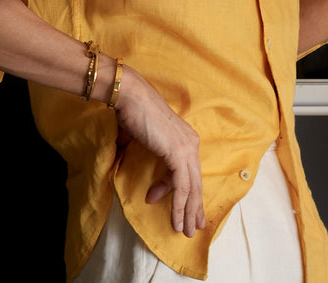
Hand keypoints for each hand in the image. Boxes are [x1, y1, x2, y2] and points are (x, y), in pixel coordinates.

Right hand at [113, 65, 205, 237]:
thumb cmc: (134, 114)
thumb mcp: (144, 141)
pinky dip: (179, 206)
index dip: (183, 192)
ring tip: (184, 231)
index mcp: (186, 138)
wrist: (131, 97)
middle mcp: (191, 143)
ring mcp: (187, 148)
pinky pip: (182, 187)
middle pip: (196, 182)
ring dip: (188, 212)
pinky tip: (175, 220)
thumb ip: (149, 159)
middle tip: (193, 227)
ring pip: (192, 188)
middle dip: (195, 207)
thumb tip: (144, 179)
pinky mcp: (179, 154)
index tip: (167, 205)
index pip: (189, 171)